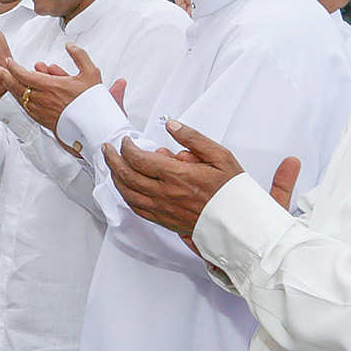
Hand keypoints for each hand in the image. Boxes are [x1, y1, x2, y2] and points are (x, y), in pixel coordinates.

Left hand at [3, 43, 114, 131]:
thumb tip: (69, 45)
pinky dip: (20, 99)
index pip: (25, 75)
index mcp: (51, 87)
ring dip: (11, 88)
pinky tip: (18, 95)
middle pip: (17, 87)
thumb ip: (79, 56)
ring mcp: (42, 111)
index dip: (14, 67)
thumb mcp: (91, 73)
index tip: (8, 61)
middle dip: (5, 76)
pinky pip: (26, 108)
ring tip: (5, 79)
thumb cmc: (93, 102)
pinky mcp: (43, 121)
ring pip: (20, 98)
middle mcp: (43, 100)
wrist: (96, 127)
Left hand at [102, 119, 300, 235]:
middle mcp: (166, 194)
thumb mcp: (220, 156)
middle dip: (113, 160)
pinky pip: (137, 209)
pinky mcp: (165, 221)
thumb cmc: (233, 192)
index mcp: (178, 176)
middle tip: (108, 149)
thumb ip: (193, 138)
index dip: (127, 147)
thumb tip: (172, 125)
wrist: (242, 225)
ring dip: (115, 178)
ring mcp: (163, 210)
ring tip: (112, 165)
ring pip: (128, 194)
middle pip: (127, 176)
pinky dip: (126, 196)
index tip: (126, 140)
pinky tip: (125, 187)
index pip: (139, 159)